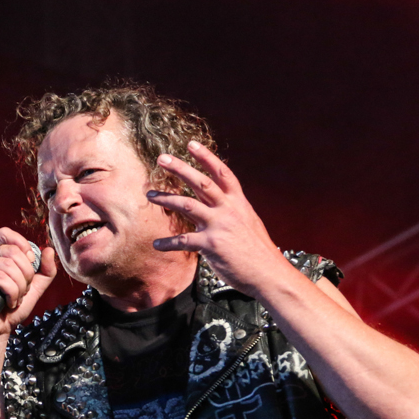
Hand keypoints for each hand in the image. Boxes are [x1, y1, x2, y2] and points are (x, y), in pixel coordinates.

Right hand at [0, 227, 57, 340]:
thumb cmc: (9, 309)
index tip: (29, 265)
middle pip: (13, 251)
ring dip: (19, 286)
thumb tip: (49, 250)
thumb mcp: (34, 287)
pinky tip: (8, 302)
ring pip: (8, 265)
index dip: (22, 245)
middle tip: (23, 290)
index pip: (6, 234)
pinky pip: (0, 278)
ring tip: (15, 299)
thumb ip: (45, 270)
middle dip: (26, 273)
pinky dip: (11, 293)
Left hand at [148, 141, 290, 297]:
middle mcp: (228, 209)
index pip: (222, 173)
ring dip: (165, 198)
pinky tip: (156, 244)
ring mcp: (219, 226)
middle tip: (161, 158)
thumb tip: (217, 203)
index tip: (191, 144)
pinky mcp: (210, 245)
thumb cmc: (258, 251)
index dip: (206, 157)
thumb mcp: (248, 222)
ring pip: (187, 204)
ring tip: (150, 194)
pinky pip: (183, 240)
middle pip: (201, 182)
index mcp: (238, 202)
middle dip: (180, 168)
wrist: (268, 274)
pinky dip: (168, 242)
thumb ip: (232, 211)